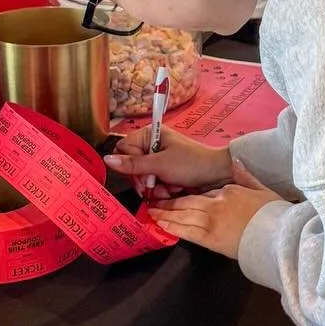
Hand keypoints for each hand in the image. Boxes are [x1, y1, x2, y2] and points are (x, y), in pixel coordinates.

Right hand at [105, 124, 231, 200]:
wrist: (218, 175)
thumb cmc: (191, 164)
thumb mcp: (160, 164)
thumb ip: (133, 164)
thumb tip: (106, 159)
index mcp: (150, 135)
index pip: (123, 149)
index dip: (130, 165)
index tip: (142, 176)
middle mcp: (152, 145)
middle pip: (131, 166)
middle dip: (144, 180)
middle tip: (154, 186)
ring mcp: (159, 160)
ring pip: (142, 179)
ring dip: (154, 187)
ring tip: (169, 188)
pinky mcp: (165, 174)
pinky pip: (153, 185)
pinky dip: (162, 190)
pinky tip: (173, 191)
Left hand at [148, 160, 282, 259]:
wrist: (275, 236)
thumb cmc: (271, 214)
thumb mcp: (260, 188)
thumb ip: (244, 175)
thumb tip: (235, 161)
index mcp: (226, 192)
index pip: (202, 192)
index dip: (187, 194)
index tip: (178, 195)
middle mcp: (214, 204)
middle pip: (186, 202)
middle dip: (169, 203)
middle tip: (154, 202)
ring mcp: (209, 221)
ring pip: (181, 215)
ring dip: (165, 214)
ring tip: (152, 213)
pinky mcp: (208, 239)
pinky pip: (185, 231)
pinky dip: (171, 226)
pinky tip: (161, 225)